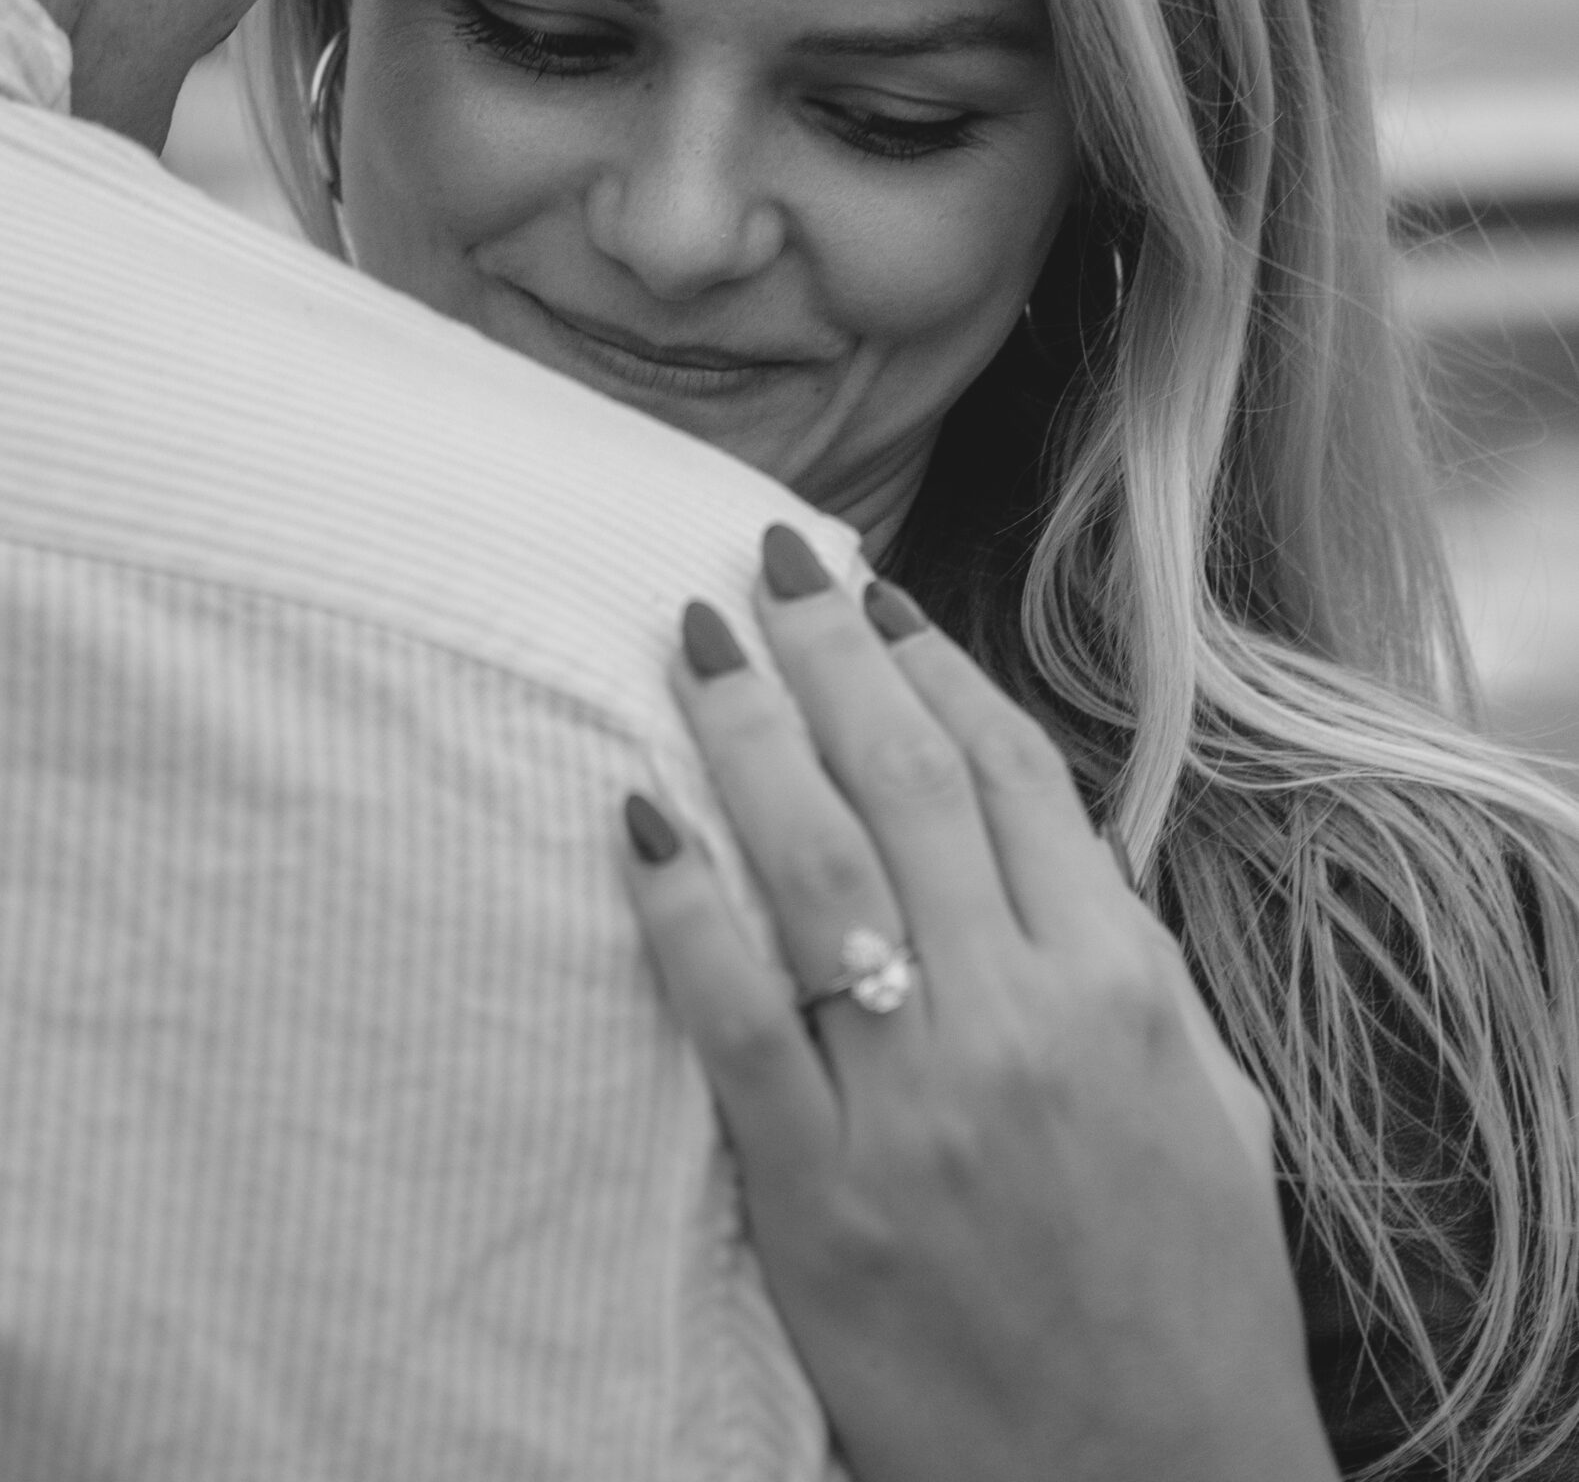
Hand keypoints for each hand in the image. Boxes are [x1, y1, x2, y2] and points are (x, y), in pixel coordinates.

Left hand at [623, 532, 1337, 1481]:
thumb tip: (1033, 828)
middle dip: (828, 654)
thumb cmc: (1187, 1291)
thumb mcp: (1210, 1099)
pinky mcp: (821, 1196)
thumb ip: (1126, 956)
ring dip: (749, 735)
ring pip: (814, 870)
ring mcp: (915, 1106)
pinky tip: (639, 815)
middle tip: (763, 557)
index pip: (1011, 776)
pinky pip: (735, 1018)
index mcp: (1120, 988)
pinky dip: (682, 905)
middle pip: (905, 787)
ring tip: (694, 635)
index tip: (874, 593)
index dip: (933, 667)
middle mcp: (1018, 1023)